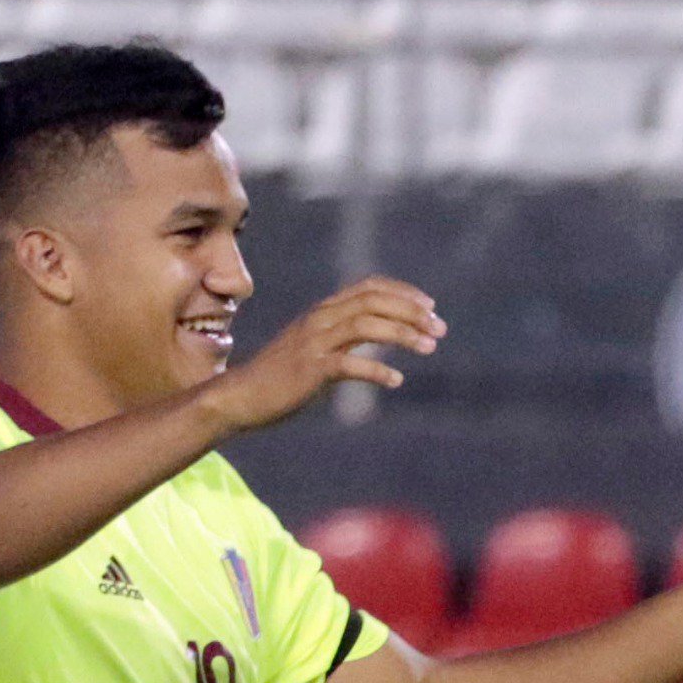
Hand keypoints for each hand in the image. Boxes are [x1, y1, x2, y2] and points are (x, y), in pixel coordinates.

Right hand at [200, 277, 442, 433]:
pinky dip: (376, 371)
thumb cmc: (284, 376)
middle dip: (412, 312)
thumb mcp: (318, 348)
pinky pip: (348, 365)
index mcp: (323, 311)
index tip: (430, 307)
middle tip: (441, 329)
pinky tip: (395, 381)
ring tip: (430, 348)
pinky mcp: (310, 370)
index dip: (403, 293)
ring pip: (365, 326)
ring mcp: (314, 343)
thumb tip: (384, 341)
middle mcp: (319, 319)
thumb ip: (346, 339)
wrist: (242, 396)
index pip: (368, 287)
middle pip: (372, 301)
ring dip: (403, 335)